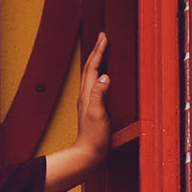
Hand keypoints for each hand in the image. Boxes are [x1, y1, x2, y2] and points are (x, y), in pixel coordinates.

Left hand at [42, 33, 112, 191]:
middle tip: (102, 37)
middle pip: (90, 68)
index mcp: (87, 94)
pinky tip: (104, 77)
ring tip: (102, 50)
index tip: (104, 36)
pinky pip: (96, 85)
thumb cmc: (94, 137)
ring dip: (97, 61)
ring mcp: (89, 102)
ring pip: (92, 75)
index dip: (98, 51)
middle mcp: (86, 96)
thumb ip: (100, 94)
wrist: (89, 155)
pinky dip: (100, 75)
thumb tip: (105, 76)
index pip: (93, 67)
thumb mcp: (98, 114)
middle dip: (96, 51)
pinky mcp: (94, 109)